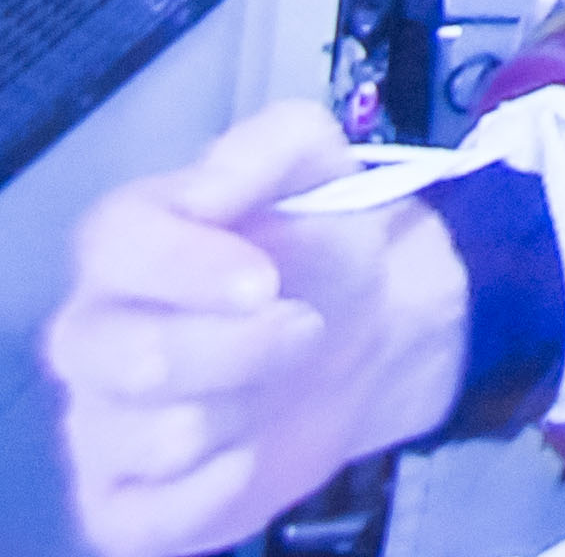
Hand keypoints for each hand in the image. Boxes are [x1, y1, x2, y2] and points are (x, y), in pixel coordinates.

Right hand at [45, 104, 470, 556]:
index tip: (263, 282)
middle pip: (119, 354)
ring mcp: (101, 424)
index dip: (183, 264)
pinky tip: (247, 457)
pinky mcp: (127, 503)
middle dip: (230, 348)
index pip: (113, 245)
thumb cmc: (323, 244)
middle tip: (303, 328)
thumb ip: (270, 146)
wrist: (369, 332)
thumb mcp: (320, 164)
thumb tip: (207, 188)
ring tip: (282, 379)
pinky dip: (204, 497)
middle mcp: (93, 335)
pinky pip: (140, 521)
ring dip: (235, 411)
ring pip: (140, 438)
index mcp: (127, 245)